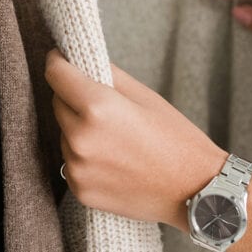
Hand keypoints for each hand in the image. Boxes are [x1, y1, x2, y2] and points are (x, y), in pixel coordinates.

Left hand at [45, 50, 227, 229]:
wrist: (195, 191)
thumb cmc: (176, 139)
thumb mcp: (145, 96)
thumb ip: (107, 75)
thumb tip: (79, 61)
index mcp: (98, 107)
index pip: (55, 74)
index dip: (58, 62)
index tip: (62, 59)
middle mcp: (80, 138)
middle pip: (57, 104)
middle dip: (72, 97)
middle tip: (102, 104)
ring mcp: (77, 168)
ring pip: (64, 135)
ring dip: (78, 129)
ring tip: (115, 138)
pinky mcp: (79, 190)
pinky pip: (71, 162)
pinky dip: (84, 157)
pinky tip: (114, 161)